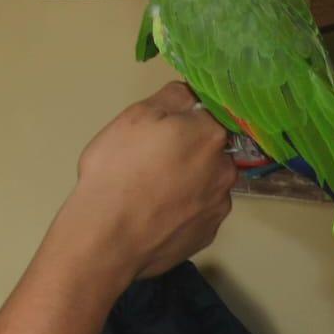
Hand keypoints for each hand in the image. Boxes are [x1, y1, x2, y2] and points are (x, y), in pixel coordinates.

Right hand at [69, 83, 238, 283]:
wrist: (108, 237)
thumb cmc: (119, 169)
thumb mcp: (134, 117)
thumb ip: (171, 97)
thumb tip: (191, 95)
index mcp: (210, 134)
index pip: (208, 115)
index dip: (185, 120)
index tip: (163, 130)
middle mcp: (225, 169)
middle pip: (210, 151)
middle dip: (188, 152)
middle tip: (151, 162)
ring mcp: (218, 206)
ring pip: (206, 184)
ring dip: (188, 184)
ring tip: (151, 195)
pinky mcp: (207, 235)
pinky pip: (198, 214)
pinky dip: (182, 212)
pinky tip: (156, 217)